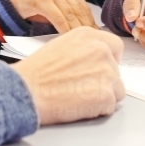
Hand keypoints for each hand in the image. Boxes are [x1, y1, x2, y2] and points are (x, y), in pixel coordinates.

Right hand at [5, 0, 95, 32]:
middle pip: (79, 9)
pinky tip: (68, 38)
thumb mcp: (53, 7)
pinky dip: (64, 28)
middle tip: (93, 41)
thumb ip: (67, 14)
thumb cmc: (31, 6)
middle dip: (86, 27)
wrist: (9, 0)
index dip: (90, 21)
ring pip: (70, 14)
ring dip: (77, 30)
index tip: (97, 34)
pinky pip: (58, 17)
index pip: (83, 5)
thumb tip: (84, 30)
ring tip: (83, 42)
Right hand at [11, 28, 125, 124]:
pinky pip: (110, 105)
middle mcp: (101, 50)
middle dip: (104, 80)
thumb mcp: (60, 46)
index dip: (109, 59)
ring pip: (117, 89)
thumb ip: (82, 49)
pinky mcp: (107, 95)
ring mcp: (107, 72)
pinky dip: (98, 110)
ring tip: (78, 97)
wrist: (28, 90)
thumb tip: (93, 60)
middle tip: (82, 88)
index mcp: (88, 35)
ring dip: (103, 95)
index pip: (115, 46)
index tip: (101, 68)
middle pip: (116, 69)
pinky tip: (79, 106)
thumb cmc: (37, 72)